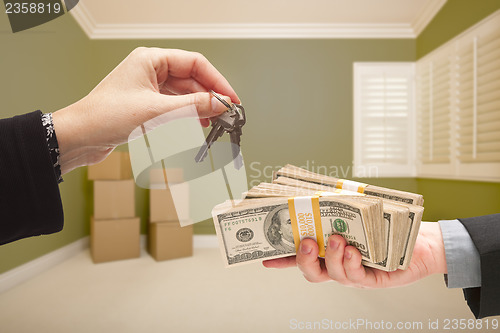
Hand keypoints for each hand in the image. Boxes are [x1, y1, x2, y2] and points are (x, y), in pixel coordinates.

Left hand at [52, 47, 239, 173]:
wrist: (79, 137)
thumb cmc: (106, 117)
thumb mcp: (157, 112)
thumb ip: (192, 107)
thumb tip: (220, 104)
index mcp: (151, 59)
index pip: (194, 64)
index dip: (216, 81)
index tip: (230, 99)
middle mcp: (150, 70)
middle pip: (191, 78)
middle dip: (209, 96)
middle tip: (226, 113)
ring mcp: (148, 87)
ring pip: (183, 93)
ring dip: (199, 107)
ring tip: (214, 121)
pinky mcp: (146, 104)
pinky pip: (174, 105)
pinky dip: (187, 114)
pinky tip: (197, 124)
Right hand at [263, 222, 446, 287]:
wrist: (418, 240)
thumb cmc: (386, 225)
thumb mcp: (358, 212)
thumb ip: (338, 207)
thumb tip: (319, 190)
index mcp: (329, 251)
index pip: (300, 256)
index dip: (282, 259)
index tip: (265, 257)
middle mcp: (337, 264)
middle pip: (311, 271)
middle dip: (303, 258)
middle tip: (305, 241)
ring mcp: (352, 273)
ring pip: (331, 273)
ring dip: (330, 256)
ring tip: (337, 240)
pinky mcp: (371, 278)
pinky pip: (355, 275)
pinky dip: (351, 263)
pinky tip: (354, 251)